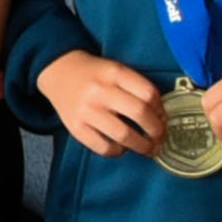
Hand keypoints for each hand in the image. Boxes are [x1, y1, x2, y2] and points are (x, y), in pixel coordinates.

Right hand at [35, 50, 167, 157]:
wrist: (58, 72)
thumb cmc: (94, 73)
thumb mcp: (116, 69)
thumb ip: (136, 86)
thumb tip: (160, 116)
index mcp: (113, 72)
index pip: (148, 93)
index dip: (161, 109)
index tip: (163, 118)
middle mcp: (99, 91)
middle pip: (139, 113)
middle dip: (156, 130)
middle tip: (160, 137)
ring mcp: (86, 111)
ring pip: (124, 135)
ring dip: (143, 146)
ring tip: (149, 149)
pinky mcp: (76, 128)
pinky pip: (104, 147)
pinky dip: (118, 151)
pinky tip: (122, 147)